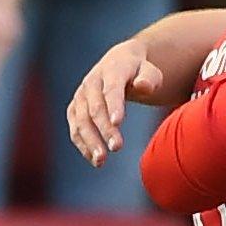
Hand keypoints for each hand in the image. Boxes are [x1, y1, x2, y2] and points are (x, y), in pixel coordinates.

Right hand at [68, 38, 165, 165]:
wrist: (119, 64)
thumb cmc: (140, 72)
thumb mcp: (150, 71)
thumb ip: (149, 79)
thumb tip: (143, 86)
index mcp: (112, 69)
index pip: (112, 89)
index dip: (114, 105)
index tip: (118, 123)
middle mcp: (92, 82)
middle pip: (95, 108)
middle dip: (104, 128)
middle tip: (116, 147)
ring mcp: (81, 96)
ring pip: (81, 121)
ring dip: (90, 141)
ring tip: (101, 161)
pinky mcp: (75, 109)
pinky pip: (75, 128)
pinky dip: (83, 144)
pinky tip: (94, 160)